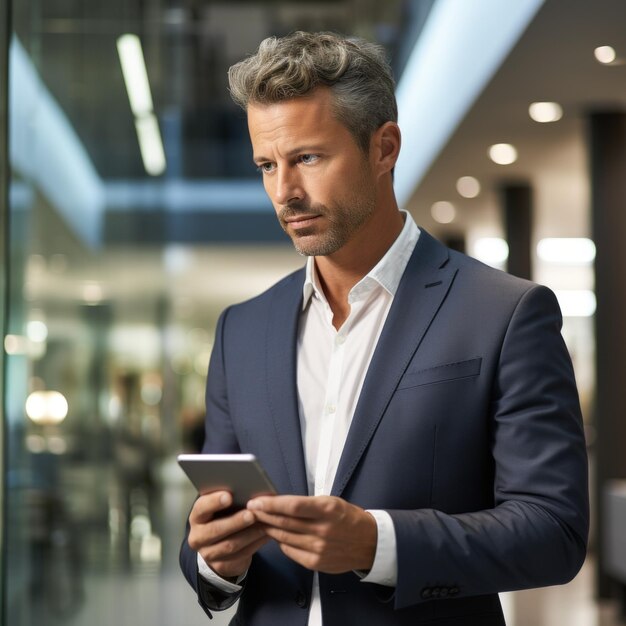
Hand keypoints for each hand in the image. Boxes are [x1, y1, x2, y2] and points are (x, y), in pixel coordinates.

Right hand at [187, 491, 268, 578]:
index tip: (229, 496)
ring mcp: (208, 553)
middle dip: (235, 521)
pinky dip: (255, 544)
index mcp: (197, 516)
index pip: (201, 508)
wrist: (218, 544)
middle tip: (251, 513)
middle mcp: (198, 536)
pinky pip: (240, 556)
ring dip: (249, 534)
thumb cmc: (223, 516)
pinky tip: (266, 535)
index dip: (214, 501)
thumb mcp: (221, 506)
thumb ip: (229, 497)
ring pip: (230, 545)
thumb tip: (248, 487)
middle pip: (215, 529)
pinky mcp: (221, 565)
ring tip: (264, 524)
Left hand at [247, 495, 376, 573]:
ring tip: (259, 521)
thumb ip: (307, 505)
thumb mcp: (331, 502)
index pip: (292, 506)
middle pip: (284, 523)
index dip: (271, 504)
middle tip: (251, 509)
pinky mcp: (316, 563)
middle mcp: (322, 530)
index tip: (256, 501)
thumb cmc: (348, 518)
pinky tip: (277, 536)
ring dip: (269, 528)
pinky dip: (281, 542)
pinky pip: (290, 551)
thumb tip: (279, 503)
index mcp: (327, 510)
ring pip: (284, 537)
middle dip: (264, 515)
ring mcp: (319, 549)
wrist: (369, 542)